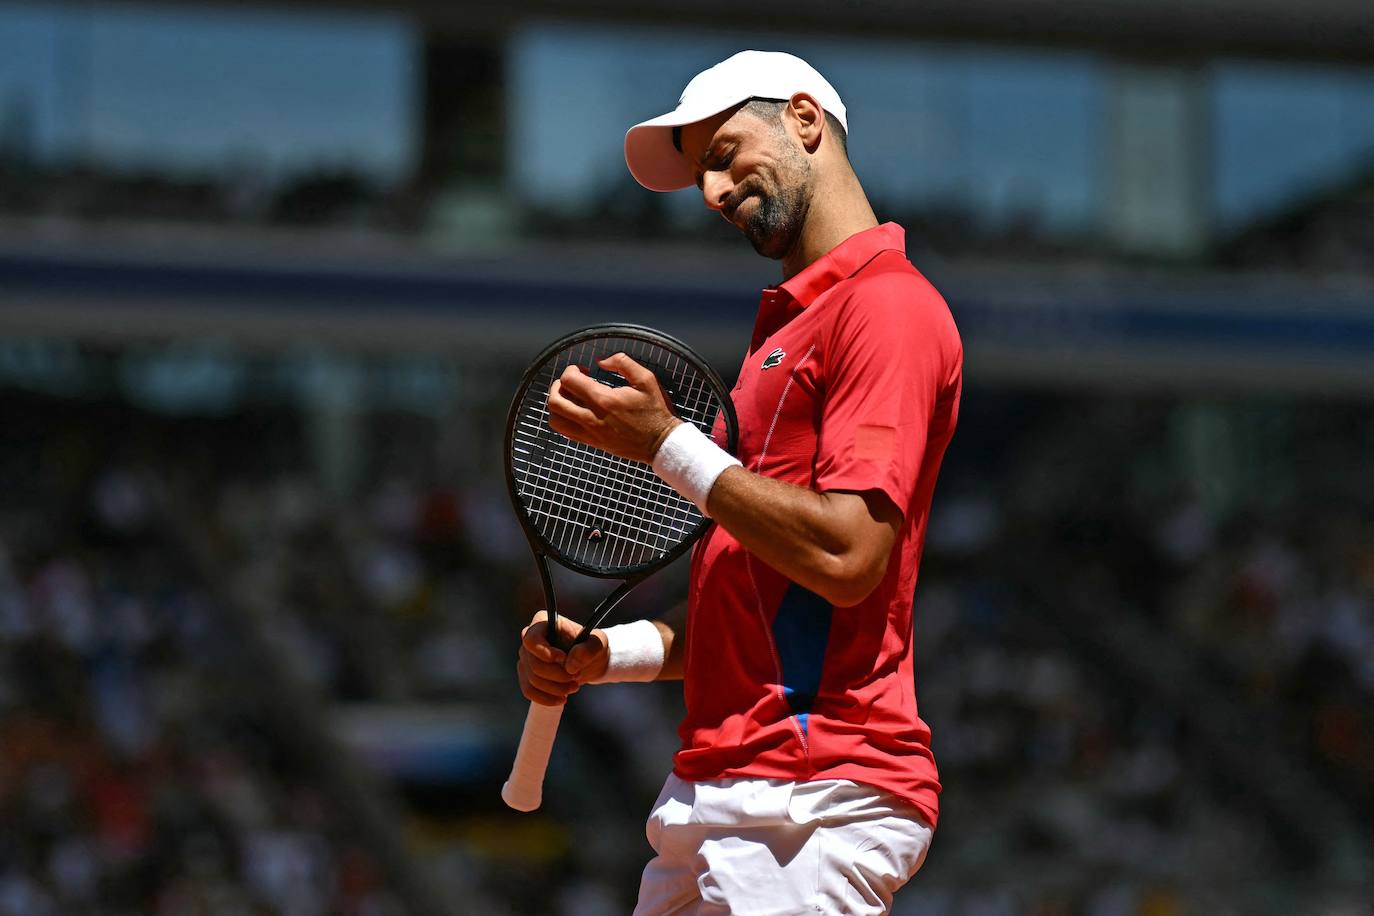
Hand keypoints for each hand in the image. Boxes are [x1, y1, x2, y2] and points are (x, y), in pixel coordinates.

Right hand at [517, 611, 610, 705]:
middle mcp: (529, 639)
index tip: (563, 659)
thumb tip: (570, 665)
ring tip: (574, 687)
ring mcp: (526, 658)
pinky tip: (561, 699)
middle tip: (576, 676)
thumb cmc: (592, 647)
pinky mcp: (526, 675)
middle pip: (534, 664)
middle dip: (557, 675)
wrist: (590, 662)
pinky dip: (545, 698)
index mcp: (543, 623)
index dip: (544, 652)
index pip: (531, 639)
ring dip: (555, 688)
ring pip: (533, 679)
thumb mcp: (598, 644)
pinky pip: (528, 691)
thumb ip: (588, 650)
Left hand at [546, 353, 680, 462]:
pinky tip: (575, 412)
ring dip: (557, 405)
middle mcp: (592, 418)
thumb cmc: (655, 411)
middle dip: (558, 386)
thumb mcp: (646, 379)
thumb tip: (601, 361)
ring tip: (569, 398)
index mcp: (604, 399)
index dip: (571, 370)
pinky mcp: (593, 443)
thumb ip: (622, 363)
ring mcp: (591, 433)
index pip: (569, 381)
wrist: (661, 443)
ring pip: (556, 420)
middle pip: (555, 401)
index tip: (583, 370)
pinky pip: (565, 433)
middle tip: (571, 382)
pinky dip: (563, 420)